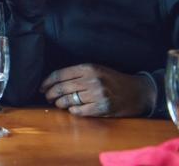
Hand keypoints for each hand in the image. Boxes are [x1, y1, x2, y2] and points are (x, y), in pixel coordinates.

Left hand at [40, 64, 156, 116]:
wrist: (137, 92)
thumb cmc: (113, 80)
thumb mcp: (96, 69)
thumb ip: (77, 73)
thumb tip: (53, 82)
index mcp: (88, 68)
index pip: (60, 74)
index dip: (47, 82)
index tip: (41, 87)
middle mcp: (92, 80)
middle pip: (61, 88)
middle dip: (50, 94)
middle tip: (47, 97)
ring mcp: (97, 94)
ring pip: (68, 100)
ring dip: (59, 103)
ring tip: (58, 103)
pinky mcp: (102, 108)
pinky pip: (79, 111)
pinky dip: (72, 111)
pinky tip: (72, 109)